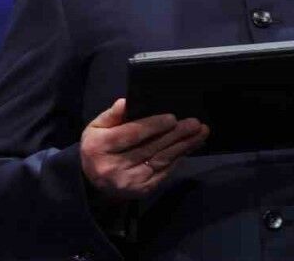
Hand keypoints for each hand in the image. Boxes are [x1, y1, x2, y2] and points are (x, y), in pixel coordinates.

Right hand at [80, 98, 208, 200]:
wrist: (93, 181)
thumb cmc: (98, 147)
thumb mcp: (97, 127)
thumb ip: (112, 115)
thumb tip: (127, 102)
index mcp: (100, 147)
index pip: (130, 135)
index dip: (152, 126)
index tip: (172, 118)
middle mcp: (114, 167)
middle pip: (150, 148)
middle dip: (175, 135)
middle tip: (195, 123)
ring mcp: (129, 182)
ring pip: (161, 161)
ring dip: (183, 146)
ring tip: (200, 133)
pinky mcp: (141, 190)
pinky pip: (164, 172)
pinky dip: (178, 159)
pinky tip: (189, 148)